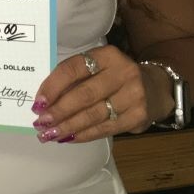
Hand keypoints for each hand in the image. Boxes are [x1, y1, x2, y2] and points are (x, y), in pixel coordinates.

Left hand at [31, 46, 169, 142]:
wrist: (155, 89)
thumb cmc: (114, 78)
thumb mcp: (97, 68)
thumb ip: (74, 79)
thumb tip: (44, 101)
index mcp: (106, 55)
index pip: (73, 69)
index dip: (53, 86)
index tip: (38, 103)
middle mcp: (123, 72)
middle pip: (83, 94)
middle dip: (58, 111)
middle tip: (41, 123)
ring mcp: (133, 95)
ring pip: (93, 114)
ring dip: (69, 126)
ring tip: (50, 134)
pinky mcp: (139, 115)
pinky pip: (106, 128)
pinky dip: (84, 135)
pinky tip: (70, 138)